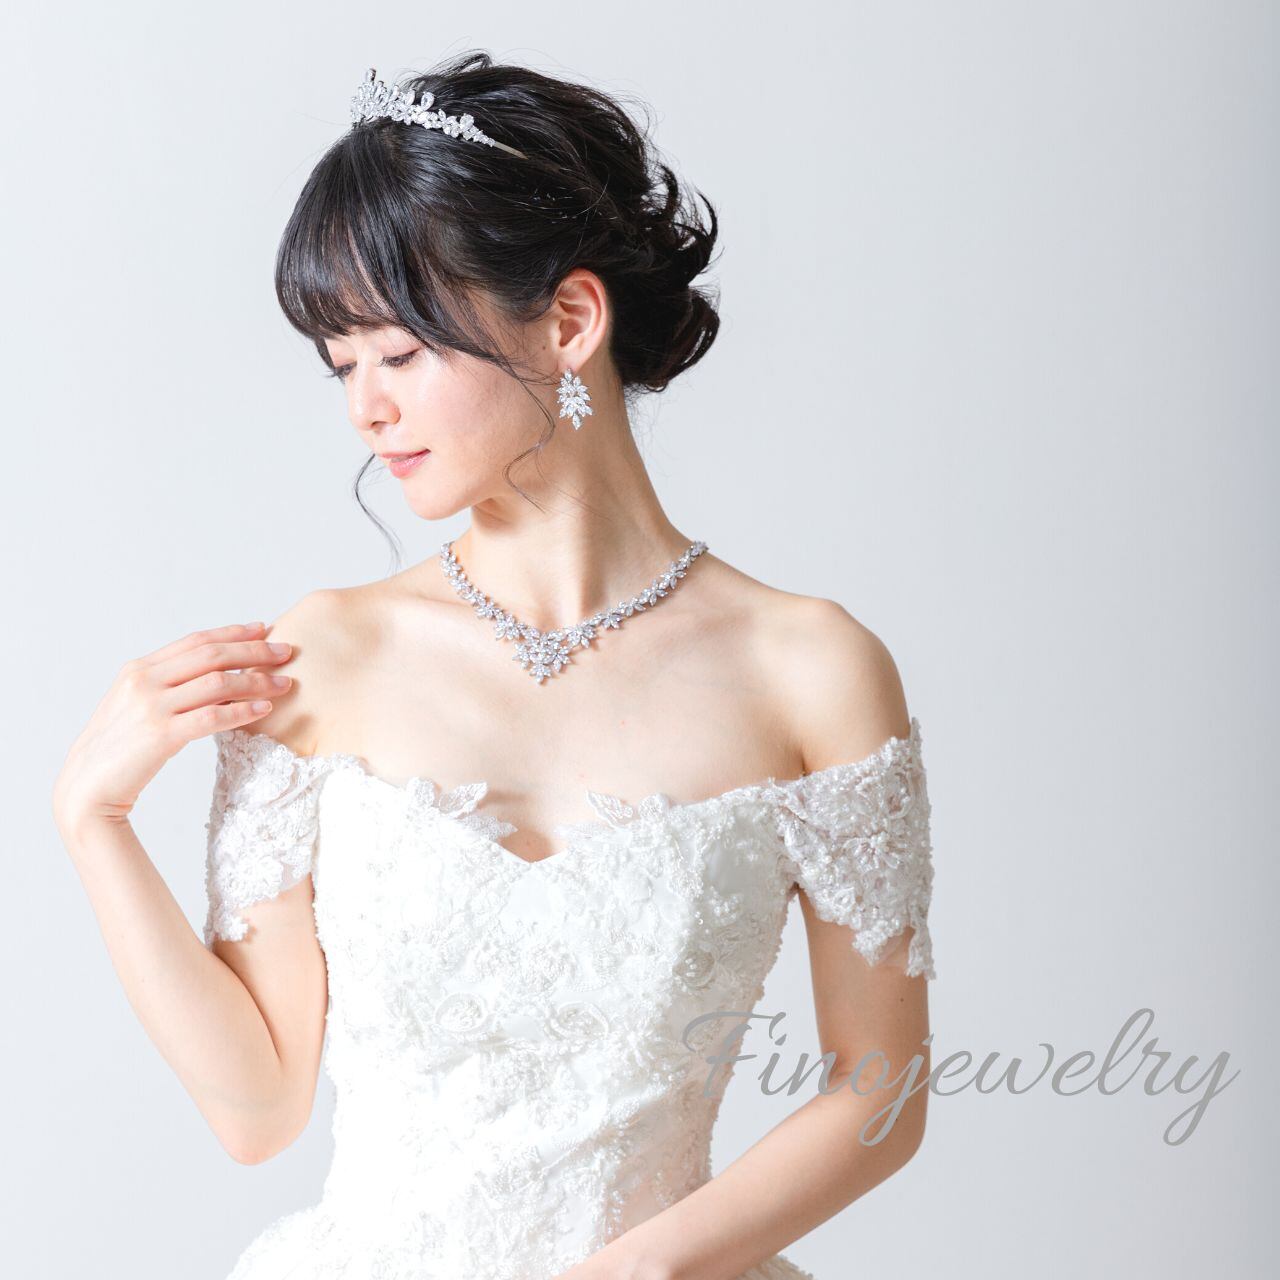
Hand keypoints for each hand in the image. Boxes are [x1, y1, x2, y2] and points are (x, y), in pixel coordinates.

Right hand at [52, 621, 293, 835]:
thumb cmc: (119, 749)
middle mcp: (144, 681)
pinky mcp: (161, 735)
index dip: (232, 633)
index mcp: (139, 669)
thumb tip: (213, 677)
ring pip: (218, 682)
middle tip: (286, 651)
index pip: (195, 641)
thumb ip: (166, 686)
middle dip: (254, 650)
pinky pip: (213, 716)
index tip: (262, 628)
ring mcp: (151, 707)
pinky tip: (264, 709)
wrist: (87, 787)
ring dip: (257, 681)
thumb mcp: (135, 706)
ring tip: (285, 684)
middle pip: (212, 655)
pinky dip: (243, 710)